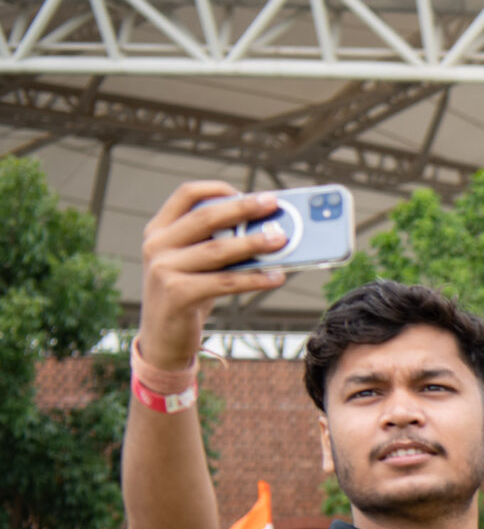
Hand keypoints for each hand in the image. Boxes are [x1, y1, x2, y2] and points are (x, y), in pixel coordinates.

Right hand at [135, 182, 290, 371]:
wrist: (163, 339)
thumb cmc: (187, 296)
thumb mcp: (194, 264)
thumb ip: (216, 245)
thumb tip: (267, 231)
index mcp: (159, 230)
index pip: (186, 195)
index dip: (218, 189)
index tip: (248, 192)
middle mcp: (157, 245)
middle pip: (205, 217)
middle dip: (242, 208)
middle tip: (272, 203)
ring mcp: (163, 269)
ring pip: (217, 249)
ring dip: (253, 243)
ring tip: (282, 239)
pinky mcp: (177, 294)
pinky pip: (224, 282)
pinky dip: (254, 279)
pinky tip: (276, 277)